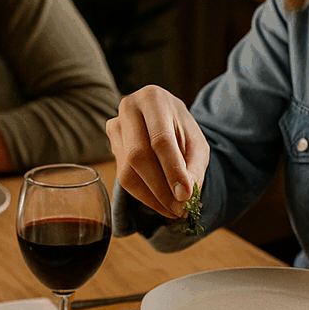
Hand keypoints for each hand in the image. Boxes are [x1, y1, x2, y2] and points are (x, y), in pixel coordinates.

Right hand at [106, 85, 209, 217]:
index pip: (161, 140)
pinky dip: (143, 195)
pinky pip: (123, 178)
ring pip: (127, 171)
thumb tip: (183, 196)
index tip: (184, 196)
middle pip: (138, 156)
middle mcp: (129, 108)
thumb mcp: (198, 145)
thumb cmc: (182, 130)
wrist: (164, 119)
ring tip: (172, 209)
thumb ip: (193, 168)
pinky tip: (160, 201)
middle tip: (178, 209)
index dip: (172, 171)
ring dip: (151, 197)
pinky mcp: (110, 144)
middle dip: (160, 189)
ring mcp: (115, 126)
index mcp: (154, 99)